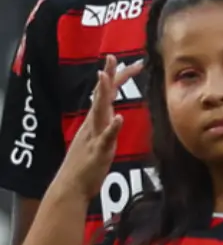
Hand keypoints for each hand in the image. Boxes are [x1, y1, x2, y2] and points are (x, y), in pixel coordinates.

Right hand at [54, 55, 142, 200]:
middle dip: (108, 76)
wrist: (71, 187)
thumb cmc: (86, 165)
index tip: (129, 61)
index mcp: (95, 121)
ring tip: (106, 77)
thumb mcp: (98, 139)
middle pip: (101, 95)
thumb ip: (105, 125)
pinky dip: (112, 127)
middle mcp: (93, 124)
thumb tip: (113, 113)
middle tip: (113, 56)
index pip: (105, 94)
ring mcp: (94, 136)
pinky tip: (118, 117)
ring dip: (103, 94)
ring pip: (99, 111)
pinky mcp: (98, 151)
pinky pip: (105, 138)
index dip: (116, 77)